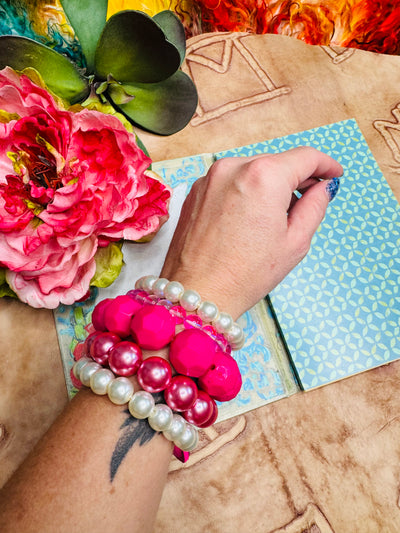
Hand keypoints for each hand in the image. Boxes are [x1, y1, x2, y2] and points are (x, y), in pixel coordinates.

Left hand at [161, 146, 342, 318]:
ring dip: (269, 185)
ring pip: (252, 170)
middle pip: (277, 162)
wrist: (198, 293)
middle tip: (308, 201)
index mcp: (263, 177)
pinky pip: (230, 181)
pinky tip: (248, 219)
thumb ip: (315, 206)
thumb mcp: (295, 242)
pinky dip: (245, 191)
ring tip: (274, 218)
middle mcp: (233, 167)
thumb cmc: (245, 274)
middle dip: (296, 178)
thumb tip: (322, 188)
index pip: (305, 157)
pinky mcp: (196, 190)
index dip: (325, 164)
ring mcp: (210, 177)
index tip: (333, 173)